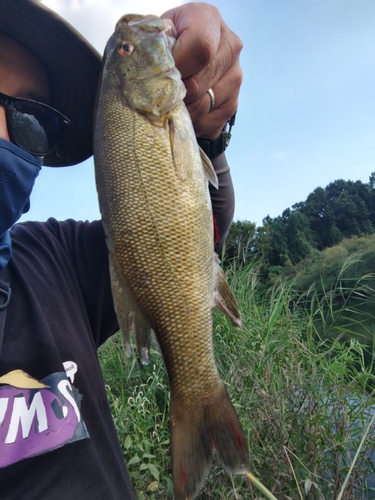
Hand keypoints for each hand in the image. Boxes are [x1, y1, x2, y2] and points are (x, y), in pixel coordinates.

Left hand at [162, 2, 242, 138]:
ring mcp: (234, 78)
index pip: (200, 48)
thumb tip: (143, 64)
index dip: (177, 68)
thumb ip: (150, 42)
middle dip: (174, 96)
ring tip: (169, 106)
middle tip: (159, 95)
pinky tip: (182, 114)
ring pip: (203, 107)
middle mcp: (229, 47)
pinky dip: (192, 124)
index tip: (160, 75)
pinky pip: (209, 123)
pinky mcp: (232, 104)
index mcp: (208, 19)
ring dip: (181, 113)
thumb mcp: (155, 33)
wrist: (182, 54)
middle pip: (199, 84)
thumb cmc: (166, 43)